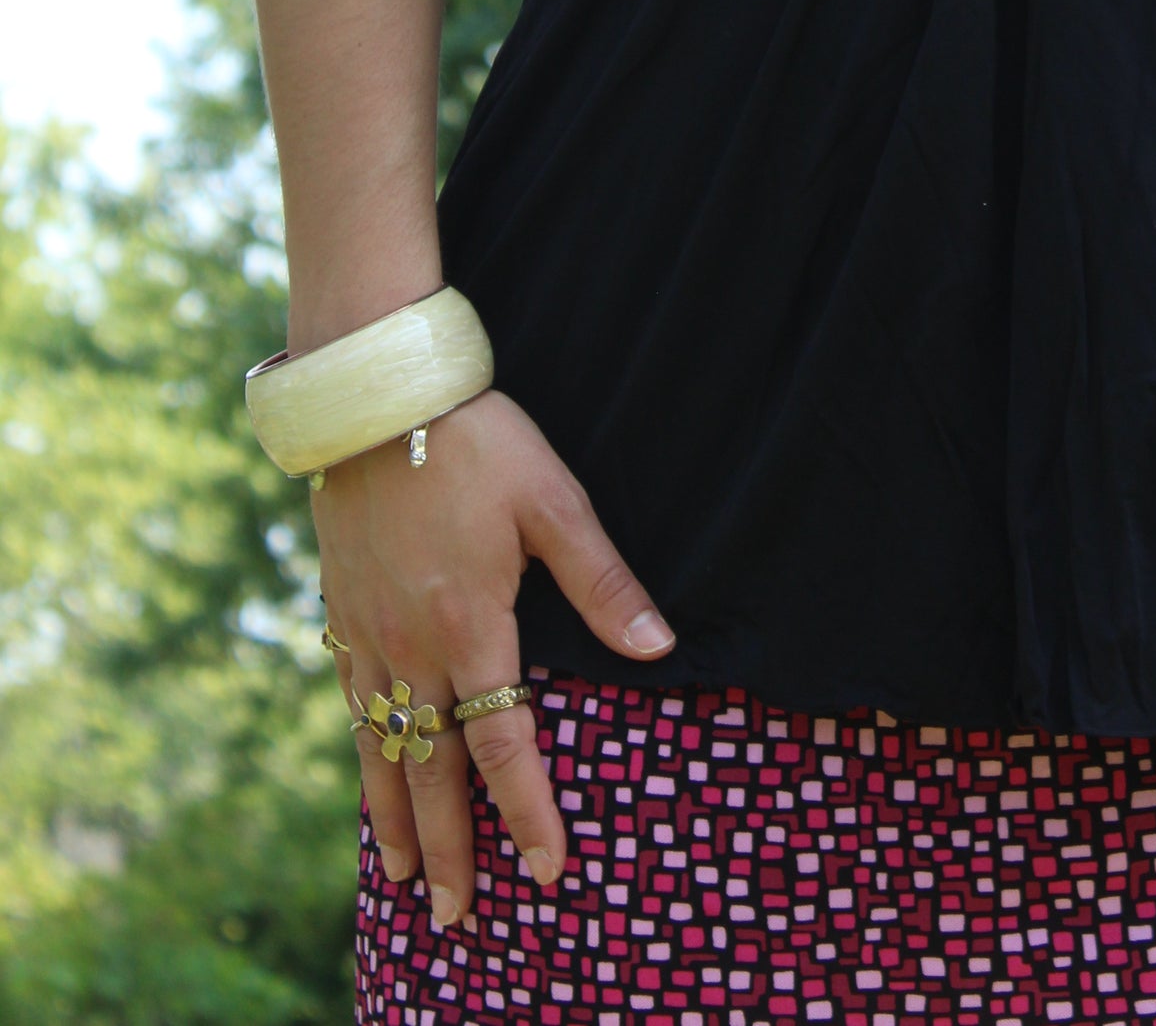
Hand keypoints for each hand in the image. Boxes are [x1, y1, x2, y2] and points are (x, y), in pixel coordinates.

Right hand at [317, 388, 673, 927]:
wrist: (379, 397)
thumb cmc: (479, 441)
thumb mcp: (554, 501)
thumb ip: (602, 580)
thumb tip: (656, 646)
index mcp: (471, 626)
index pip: (503, 745)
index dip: (527, 813)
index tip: (546, 871)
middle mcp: (411, 646)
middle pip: (431, 770)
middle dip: (448, 848)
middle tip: (455, 918)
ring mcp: (367, 632)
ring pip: (380, 748)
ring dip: (395, 817)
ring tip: (403, 876)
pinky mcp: (340, 610)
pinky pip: (350, 703)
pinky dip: (362, 753)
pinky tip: (370, 770)